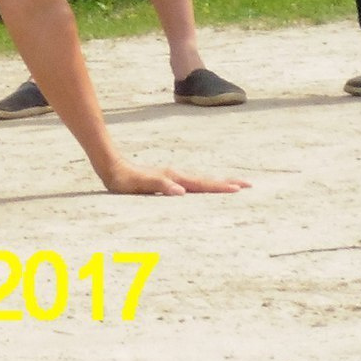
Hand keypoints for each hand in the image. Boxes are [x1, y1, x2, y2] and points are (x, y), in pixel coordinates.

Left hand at [99, 159, 247, 196]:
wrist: (111, 168)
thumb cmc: (124, 180)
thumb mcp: (140, 185)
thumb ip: (160, 186)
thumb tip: (181, 191)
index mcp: (174, 178)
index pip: (202, 184)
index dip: (220, 187)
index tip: (239, 189)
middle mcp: (176, 176)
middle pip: (206, 180)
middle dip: (227, 183)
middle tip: (249, 185)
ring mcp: (173, 177)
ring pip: (201, 181)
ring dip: (218, 183)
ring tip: (234, 186)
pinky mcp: (168, 180)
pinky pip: (192, 183)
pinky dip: (204, 185)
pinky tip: (206, 189)